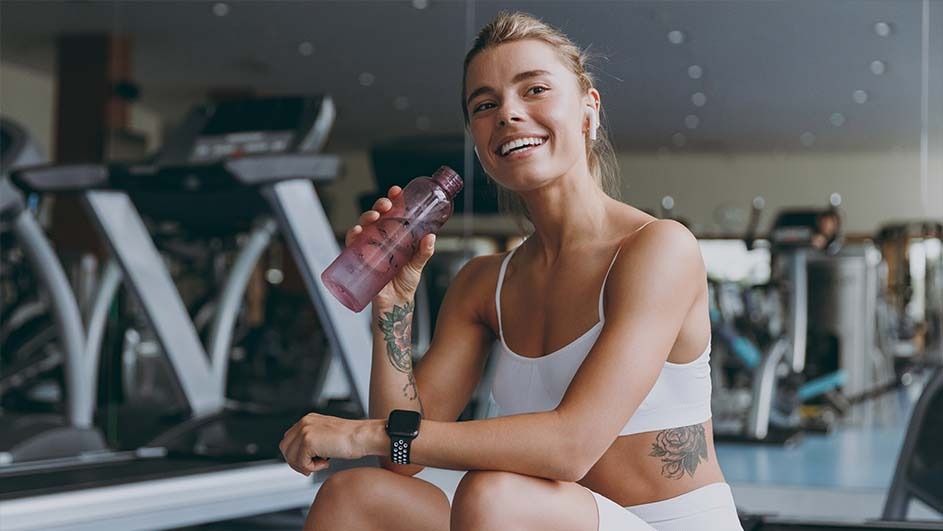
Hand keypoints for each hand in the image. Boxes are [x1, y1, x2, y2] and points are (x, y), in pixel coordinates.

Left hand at [279, 413, 367, 475]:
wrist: (363, 436)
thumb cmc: (352, 439)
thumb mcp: (327, 436)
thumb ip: (312, 441)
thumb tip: (300, 457)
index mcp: (308, 420)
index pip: (289, 440)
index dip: (296, 455)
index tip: (308, 463)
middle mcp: (304, 422)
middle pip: (285, 448)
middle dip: (296, 462)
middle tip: (311, 468)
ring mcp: (305, 430)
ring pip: (290, 457)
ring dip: (305, 466)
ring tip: (322, 463)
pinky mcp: (308, 441)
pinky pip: (301, 462)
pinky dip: (312, 468)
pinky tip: (326, 462)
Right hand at [346, 186, 436, 305]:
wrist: (395, 303)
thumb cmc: (405, 283)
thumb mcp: (417, 265)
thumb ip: (424, 252)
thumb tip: (431, 237)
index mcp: (396, 235)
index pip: (394, 212)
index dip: (393, 200)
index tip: (396, 191)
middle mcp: (381, 238)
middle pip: (377, 215)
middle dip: (379, 206)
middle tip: (386, 205)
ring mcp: (369, 247)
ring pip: (364, 225)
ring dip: (367, 217)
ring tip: (375, 217)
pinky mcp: (360, 258)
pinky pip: (352, 244)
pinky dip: (352, 235)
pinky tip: (357, 232)